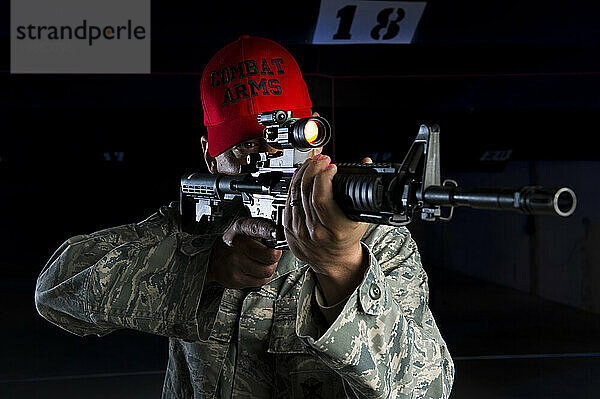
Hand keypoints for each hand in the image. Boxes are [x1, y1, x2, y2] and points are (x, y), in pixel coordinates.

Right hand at [206, 217, 281, 288]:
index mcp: (241, 228)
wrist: (213, 257)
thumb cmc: (235, 242)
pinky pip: (261, 281)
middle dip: (275, 255)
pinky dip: (262, 277)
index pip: (257, 228)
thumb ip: (264, 229)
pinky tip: (255, 270)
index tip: (278, 233)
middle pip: (270, 255)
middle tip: (272, 253)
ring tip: (262, 262)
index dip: (270, 231)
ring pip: (267, 271)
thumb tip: (283, 235)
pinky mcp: (235, 279)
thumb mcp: (246, 228)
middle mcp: (236, 245)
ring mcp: (235, 264)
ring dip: (269, 267)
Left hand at [284, 154, 372, 303]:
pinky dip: (294, 184)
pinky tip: (302, 176)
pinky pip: (288, 200)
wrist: (334, 262)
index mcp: (334, 229)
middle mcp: (315, 231)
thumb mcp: (360, 217)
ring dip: (302, 172)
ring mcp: (299, 230)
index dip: (323, 176)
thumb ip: (363, 190)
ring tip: (312, 162)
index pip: (320, 197)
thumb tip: (365, 163)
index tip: (331, 166)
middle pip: (306, 191)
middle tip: (321, 158)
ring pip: (294, 193)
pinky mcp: (289, 228)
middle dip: (313, 168)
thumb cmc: (347, 239)